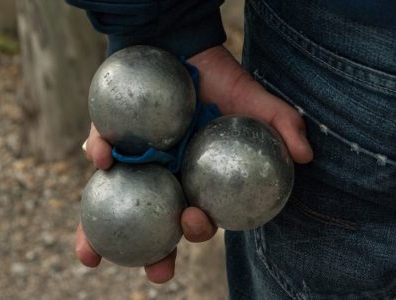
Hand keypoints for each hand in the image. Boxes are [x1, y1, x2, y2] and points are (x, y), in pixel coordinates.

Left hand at [76, 45, 312, 283]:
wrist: (185, 42)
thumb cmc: (220, 78)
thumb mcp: (255, 100)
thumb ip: (281, 124)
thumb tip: (306, 156)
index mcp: (197, 177)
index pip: (197, 215)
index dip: (196, 229)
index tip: (195, 222)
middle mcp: (164, 175)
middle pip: (156, 222)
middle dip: (153, 252)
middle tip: (154, 273)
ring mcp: (136, 160)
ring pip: (120, 201)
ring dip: (98, 229)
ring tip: (89, 256)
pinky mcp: (112, 134)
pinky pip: (103, 148)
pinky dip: (101, 152)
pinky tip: (102, 158)